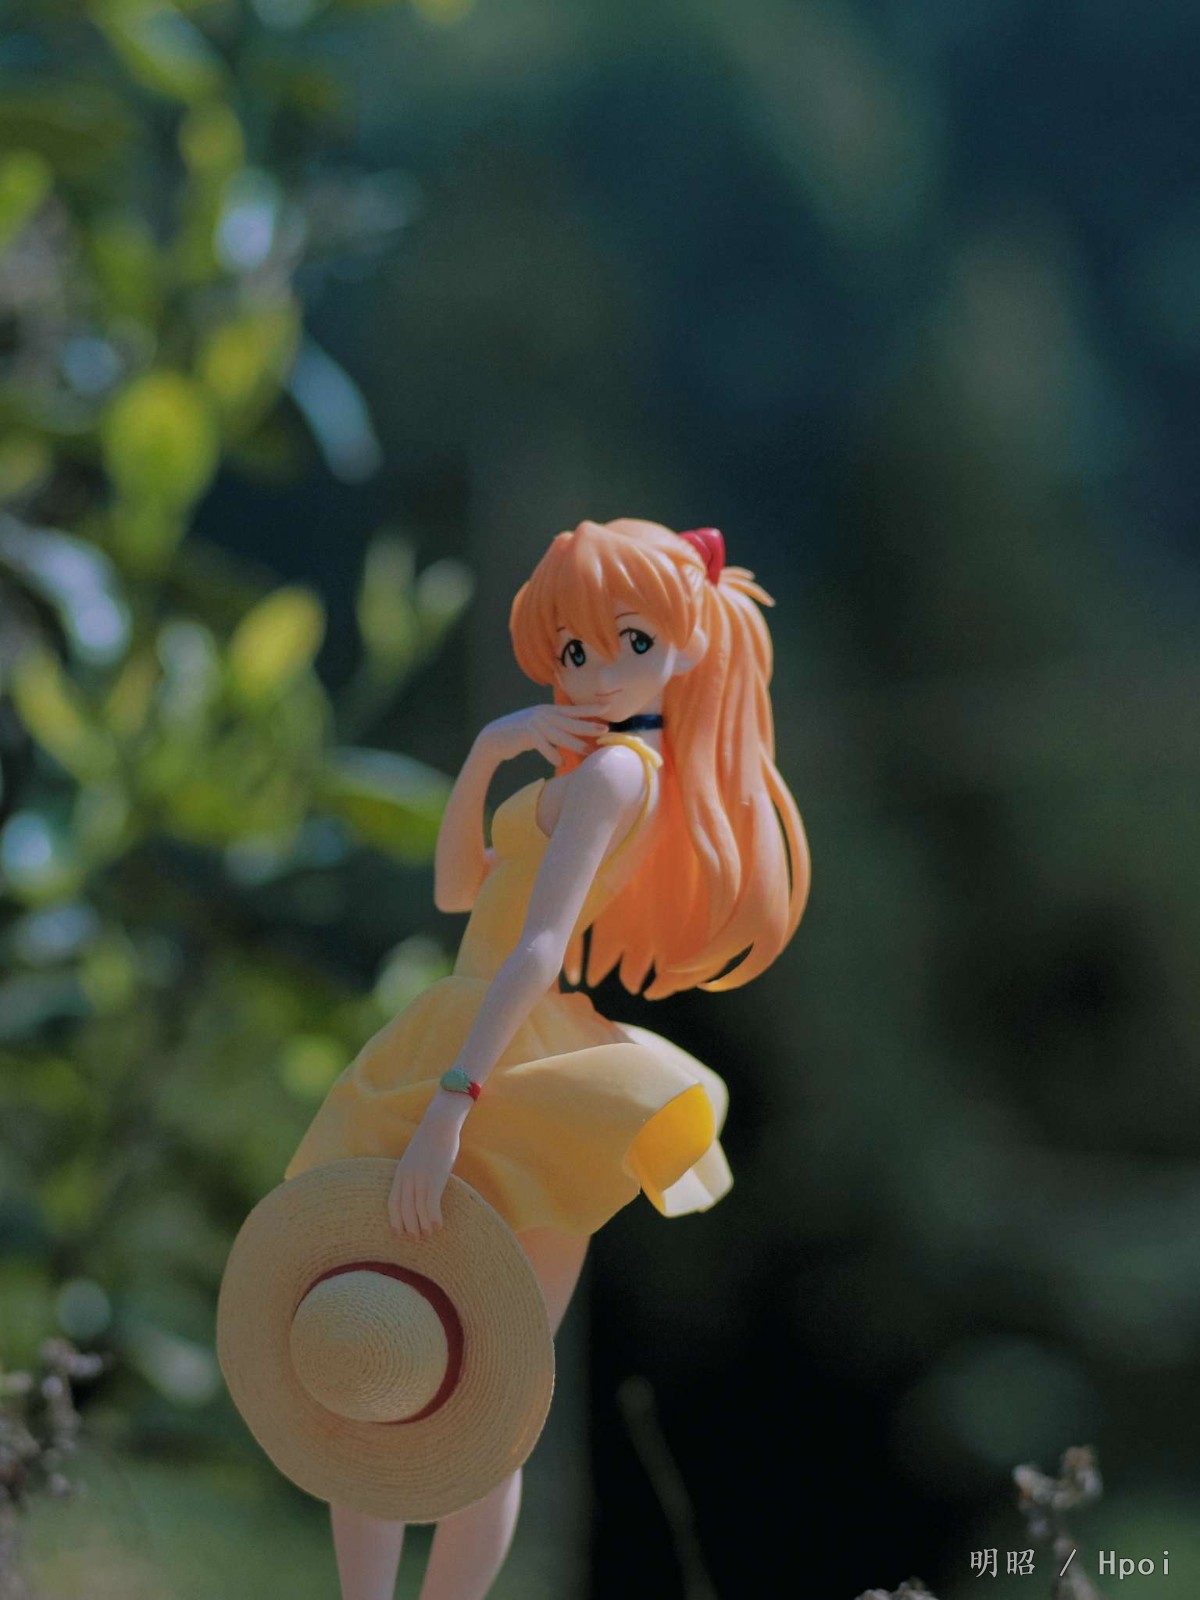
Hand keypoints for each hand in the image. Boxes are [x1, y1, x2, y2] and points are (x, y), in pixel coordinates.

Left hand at [388, 1093, 467, 1237]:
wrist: (439, 1124)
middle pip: (404, 1212)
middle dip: (410, 1229)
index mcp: (400, 1174)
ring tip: (429, 1234)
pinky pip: (431, 1206)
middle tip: (418, 1239)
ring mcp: (419, 1180)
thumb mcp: (416, 1159)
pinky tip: (439, 1225)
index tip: (400, 1234)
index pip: (392, 1205)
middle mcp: (406, 1179)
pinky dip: (434, 1219)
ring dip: (423, 1227)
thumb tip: (419, 1189)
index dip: (396, 1222)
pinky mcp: (433, 1179)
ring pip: (417, 1213)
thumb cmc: (431, 1140)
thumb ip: (414, 1173)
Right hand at [479, 703, 607, 765]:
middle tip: (606, 729)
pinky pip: (544, 746)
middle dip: (589, 726)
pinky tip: (561, 763)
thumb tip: (573, 733)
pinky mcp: (526, 734)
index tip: (607, 708)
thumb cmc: (520, 734)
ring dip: (575, 745)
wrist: (494, 737)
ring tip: (589, 752)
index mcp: (548, 710)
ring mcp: (535, 723)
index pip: (573, 710)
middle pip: (571, 722)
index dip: (590, 710)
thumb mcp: (539, 725)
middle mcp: (543, 714)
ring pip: (560, 735)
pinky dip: (553, 755)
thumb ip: (555, 726)